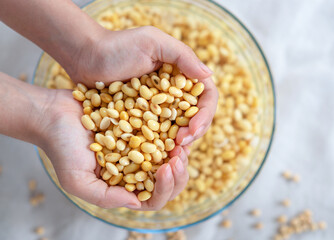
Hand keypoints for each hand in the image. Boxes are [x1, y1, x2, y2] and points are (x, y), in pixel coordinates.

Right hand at [40, 89, 189, 209]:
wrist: (55, 114)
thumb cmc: (62, 148)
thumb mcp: (76, 180)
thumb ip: (104, 197)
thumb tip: (136, 203)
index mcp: (123, 187)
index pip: (153, 199)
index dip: (165, 188)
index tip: (166, 168)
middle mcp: (135, 170)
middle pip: (168, 181)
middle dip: (178, 172)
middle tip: (178, 155)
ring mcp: (140, 149)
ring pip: (170, 159)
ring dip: (180, 154)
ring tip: (181, 142)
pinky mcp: (141, 128)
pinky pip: (164, 135)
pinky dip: (174, 134)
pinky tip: (177, 127)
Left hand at [67, 26, 217, 145]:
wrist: (86, 57)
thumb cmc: (118, 46)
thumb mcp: (153, 42)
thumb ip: (182, 56)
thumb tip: (209, 75)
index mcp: (183, 75)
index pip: (206, 97)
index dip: (205, 115)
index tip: (193, 129)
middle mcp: (175, 94)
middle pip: (196, 117)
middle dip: (194, 132)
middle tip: (182, 144)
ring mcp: (159, 108)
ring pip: (179, 129)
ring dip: (179, 143)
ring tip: (171, 153)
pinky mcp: (142, 119)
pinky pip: (156, 135)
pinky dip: (160, 146)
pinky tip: (156, 155)